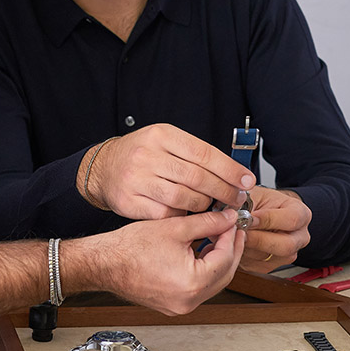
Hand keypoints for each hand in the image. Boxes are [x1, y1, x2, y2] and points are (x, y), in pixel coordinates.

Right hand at [81, 124, 254, 218]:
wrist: (103, 168)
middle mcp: (147, 155)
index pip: (204, 153)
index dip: (229, 170)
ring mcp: (136, 179)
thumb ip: (195, 155)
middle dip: (223, 191)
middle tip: (236, 199)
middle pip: (197, 177)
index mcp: (161, 135)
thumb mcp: (166, 141)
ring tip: (210, 205)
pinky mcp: (129, 201)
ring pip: (183, 198)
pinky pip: (165, 213)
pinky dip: (181, 215)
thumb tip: (234, 173)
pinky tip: (186, 213)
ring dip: (203, 205)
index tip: (246, 181)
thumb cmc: (142, 155)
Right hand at [89, 209, 244, 314]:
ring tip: (219, 238)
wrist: (104, 263)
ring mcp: (180, 306)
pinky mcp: (172, 305)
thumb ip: (208, 222)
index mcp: (193, 283)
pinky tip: (202, 252)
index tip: (232, 221)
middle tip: (233, 231)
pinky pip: (198, 288)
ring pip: (213, 284)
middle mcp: (188, 301)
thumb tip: (227, 219)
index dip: (232, 236)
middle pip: (224, 275)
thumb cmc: (129, 249)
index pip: (226, 258)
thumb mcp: (175, 228)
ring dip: (219, 261)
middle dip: (231, 250)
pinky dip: (204, 271)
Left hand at [237, 187, 311, 273]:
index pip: (291, 220)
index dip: (268, 220)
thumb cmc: (260, 202)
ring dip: (247, 247)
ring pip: (267, 258)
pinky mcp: (271, 265)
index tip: (249, 217)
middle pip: (285, 246)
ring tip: (233, 235)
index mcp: (301, 214)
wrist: (261, 213)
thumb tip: (234, 214)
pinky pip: (256, 265)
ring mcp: (288, 254)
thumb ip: (248, 202)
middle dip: (258, 239)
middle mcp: (300, 237)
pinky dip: (243, 255)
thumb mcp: (256, 194)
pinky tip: (236, 243)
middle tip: (238, 231)